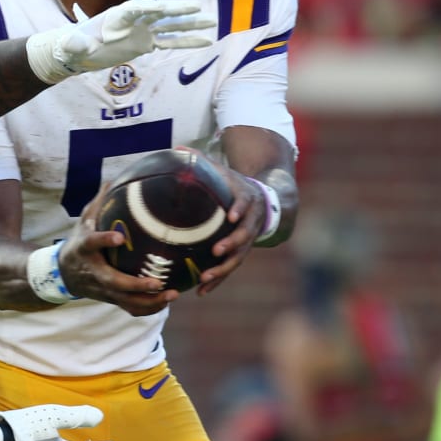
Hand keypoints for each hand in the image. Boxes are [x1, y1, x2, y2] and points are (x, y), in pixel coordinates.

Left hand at [26, 0, 213, 81]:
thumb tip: (71, 43)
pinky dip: (186, 42)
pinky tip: (204, 42)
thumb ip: (75, 45)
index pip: (139, 8)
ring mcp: (143, 30)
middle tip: (199, 8)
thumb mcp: (74, 47)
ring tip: (212, 23)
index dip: (154, 7)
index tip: (168, 8)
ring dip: (190, 25)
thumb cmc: (75, 47)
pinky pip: (169, 41)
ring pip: (170, 26)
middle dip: (178, 10)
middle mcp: (134, 19)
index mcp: (118, 15)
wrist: (79, 53)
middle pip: (160, 12)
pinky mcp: (146, 43)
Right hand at [58, 189, 179, 315]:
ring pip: (125, 301)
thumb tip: (113, 179)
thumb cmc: (79, 243)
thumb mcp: (84, 221)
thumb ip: (99, 203)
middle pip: (113, 283)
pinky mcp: (110, 299)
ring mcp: (102, 289)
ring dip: (149, 302)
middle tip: (159, 282)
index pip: (92, 243)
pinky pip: (130, 309)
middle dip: (137, 285)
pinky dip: (149, 309)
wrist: (62, 273)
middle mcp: (94, 272)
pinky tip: (166, 301)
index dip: (105, 240)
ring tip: (172, 294)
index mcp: (85, 249)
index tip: (120, 237)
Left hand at [194, 162, 269, 296]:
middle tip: (215, 251)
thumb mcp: (221, 171)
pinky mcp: (239, 252)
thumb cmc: (233, 184)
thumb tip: (178, 148)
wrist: (262, 200)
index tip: (232, 215)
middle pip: (244, 236)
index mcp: (246, 200)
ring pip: (238, 257)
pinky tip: (200, 292)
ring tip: (205, 279)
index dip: (240, 209)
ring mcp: (247, 240)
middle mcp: (250, 222)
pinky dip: (217, 280)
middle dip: (231, 245)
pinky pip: (229, 268)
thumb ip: (201, 161)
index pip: (245, 205)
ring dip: (222, 270)